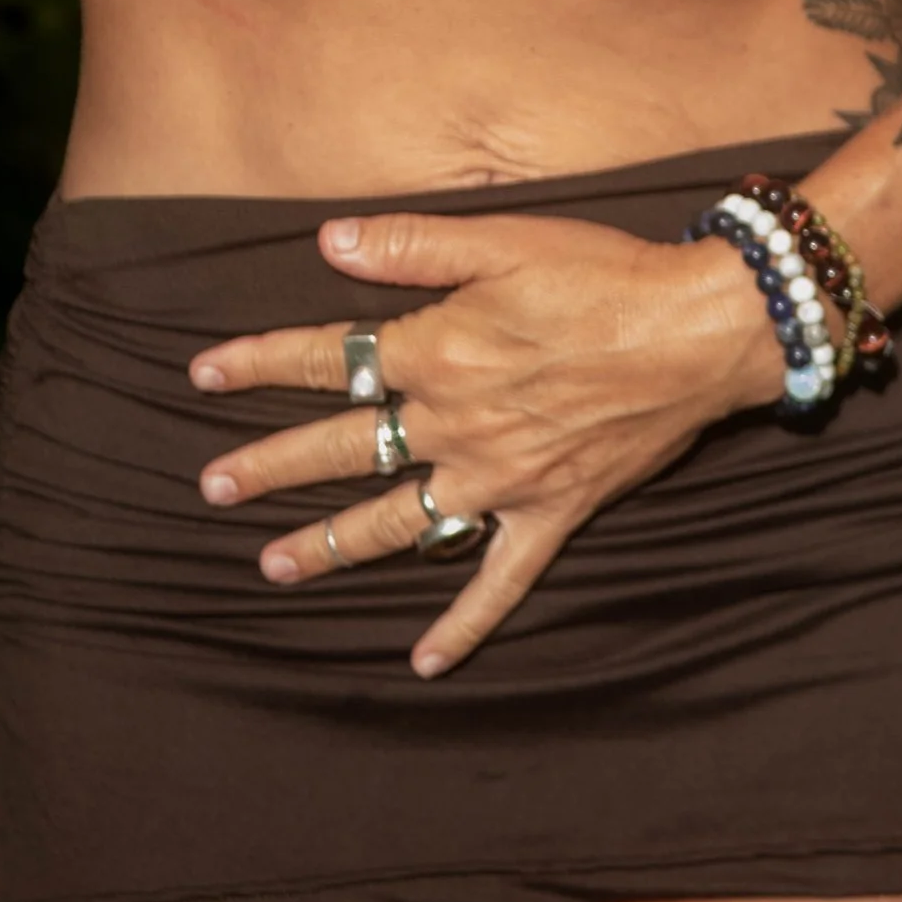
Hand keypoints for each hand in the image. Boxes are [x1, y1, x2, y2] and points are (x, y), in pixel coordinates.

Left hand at [188, 206, 786, 673]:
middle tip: (210, 489)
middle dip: (270, 467)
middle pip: (343, 448)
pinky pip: (496, 583)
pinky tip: (422, 662)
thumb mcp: (503, 239)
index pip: (327, 356)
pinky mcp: (549, 513)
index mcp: (437, 350)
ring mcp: (499, 479)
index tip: (201, 374)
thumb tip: (327, 241)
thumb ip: (411, 246)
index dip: (259, 362)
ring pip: (397, 523)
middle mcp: (455, 423)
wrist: (701, 331)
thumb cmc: (602, 274)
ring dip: (331, 545)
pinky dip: (460, 625)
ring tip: (273, 566)